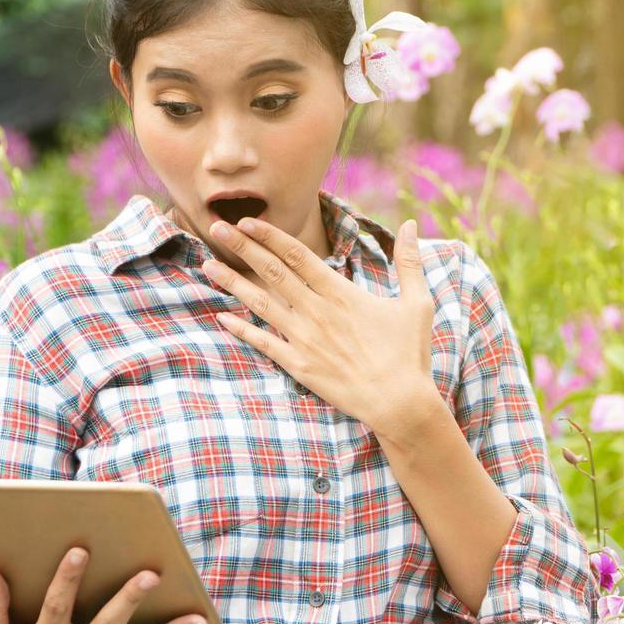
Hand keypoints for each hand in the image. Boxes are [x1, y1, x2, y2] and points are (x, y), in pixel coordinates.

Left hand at [201, 216, 438, 430]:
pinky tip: (222, 317)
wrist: (399, 403)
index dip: (270, 236)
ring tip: (207, 264)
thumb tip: (410, 224)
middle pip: (272, 272)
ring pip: (260, 303)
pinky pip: (264, 343)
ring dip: (232, 282)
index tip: (247, 221)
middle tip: (218, 227)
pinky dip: (242, 329)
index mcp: (341, 293)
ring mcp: (304, 339)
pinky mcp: (299, 366)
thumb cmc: (409, 353)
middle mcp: (317, 312)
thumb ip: (410, 261)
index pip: (298, 255)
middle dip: (243, 247)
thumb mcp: (416, 303)